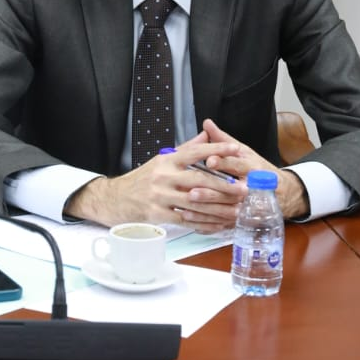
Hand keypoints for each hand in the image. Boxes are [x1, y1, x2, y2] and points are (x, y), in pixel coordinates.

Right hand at [64, 132, 245, 231]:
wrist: (115, 199)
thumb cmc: (141, 179)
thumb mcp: (161, 160)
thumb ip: (185, 149)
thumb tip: (205, 135)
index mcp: (167, 160)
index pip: (195, 152)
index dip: (216, 150)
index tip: (236, 149)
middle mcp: (164, 177)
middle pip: (199, 180)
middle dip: (224, 185)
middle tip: (243, 188)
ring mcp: (160, 197)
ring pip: (195, 203)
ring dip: (218, 208)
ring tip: (236, 211)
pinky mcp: (158, 215)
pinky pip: (186, 220)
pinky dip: (204, 224)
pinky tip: (217, 225)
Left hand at [200, 118, 308, 219]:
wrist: (284, 194)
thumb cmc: (259, 170)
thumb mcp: (244, 152)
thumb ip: (223, 140)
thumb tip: (207, 123)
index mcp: (252, 167)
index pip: (237, 164)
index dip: (224, 162)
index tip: (209, 160)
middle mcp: (252, 187)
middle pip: (231, 191)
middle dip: (212, 192)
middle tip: (193, 191)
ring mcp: (249, 206)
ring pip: (228, 210)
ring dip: (208, 210)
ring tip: (188, 208)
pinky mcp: (244, 220)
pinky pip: (226, 224)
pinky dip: (210, 225)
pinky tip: (194, 222)